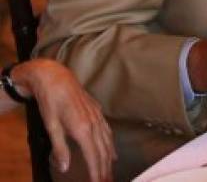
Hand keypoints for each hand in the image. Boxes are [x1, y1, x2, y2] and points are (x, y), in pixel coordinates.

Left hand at [11, 59, 114, 180]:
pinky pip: (108, 131)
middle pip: (103, 150)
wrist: (56, 78)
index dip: (96, 171)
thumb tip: (65, 167)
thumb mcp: (51, 126)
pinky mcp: (97, 111)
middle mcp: (94, 123)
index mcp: (82, 129)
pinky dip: (111, 144)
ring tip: (111, 171)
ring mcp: (98, 116)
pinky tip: (112, 151)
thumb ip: (59, 148)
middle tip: (108, 181)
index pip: (93, 155)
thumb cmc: (50, 102)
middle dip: (106, 168)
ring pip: (108, 141)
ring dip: (110, 158)